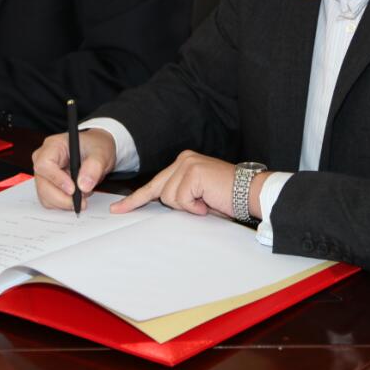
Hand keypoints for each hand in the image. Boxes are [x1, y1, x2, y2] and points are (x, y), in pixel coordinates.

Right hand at [32, 128, 117, 210]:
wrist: (98, 152)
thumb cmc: (96, 146)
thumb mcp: (101, 152)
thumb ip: (94, 167)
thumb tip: (83, 185)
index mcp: (54, 145)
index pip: (44, 164)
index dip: (56, 179)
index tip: (73, 189)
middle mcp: (44, 159)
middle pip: (42, 184)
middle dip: (62, 197)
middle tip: (81, 201)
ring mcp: (45, 174)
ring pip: (45, 196)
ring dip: (64, 202)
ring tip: (82, 195)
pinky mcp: (48, 185)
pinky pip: (50, 201)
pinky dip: (64, 204)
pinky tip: (77, 197)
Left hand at [111, 151, 241, 217]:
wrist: (251, 193)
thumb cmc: (227, 198)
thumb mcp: (197, 197)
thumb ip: (179, 197)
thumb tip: (158, 207)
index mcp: (184, 163)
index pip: (155, 183)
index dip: (136, 199)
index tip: (118, 209)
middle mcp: (184, 160)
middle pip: (159, 190)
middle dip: (154, 203)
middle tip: (144, 209)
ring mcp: (187, 164)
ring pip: (169, 197)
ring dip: (188, 207)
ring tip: (206, 203)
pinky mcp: (193, 172)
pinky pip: (181, 199)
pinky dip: (194, 207)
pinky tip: (208, 202)